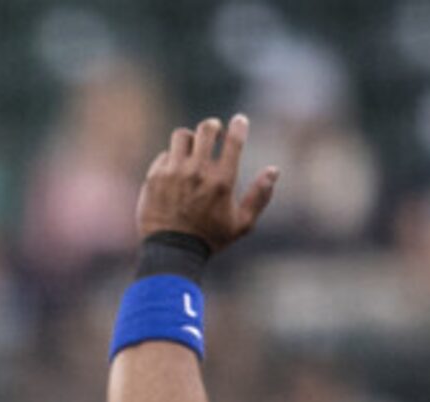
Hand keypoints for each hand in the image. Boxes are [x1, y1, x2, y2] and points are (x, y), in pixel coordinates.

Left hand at [135, 113, 278, 253]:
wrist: (171, 253)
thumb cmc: (209, 239)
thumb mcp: (241, 225)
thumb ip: (260, 196)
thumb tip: (274, 170)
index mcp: (222, 181)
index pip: (234, 140)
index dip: (239, 125)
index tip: (239, 121)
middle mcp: (197, 172)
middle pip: (206, 128)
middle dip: (213, 127)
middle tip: (214, 134)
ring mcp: (174, 173)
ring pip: (182, 135)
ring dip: (190, 140)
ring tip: (192, 150)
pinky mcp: (155, 177)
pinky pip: (164, 154)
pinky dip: (172, 159)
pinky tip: (176, 170)